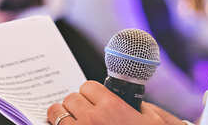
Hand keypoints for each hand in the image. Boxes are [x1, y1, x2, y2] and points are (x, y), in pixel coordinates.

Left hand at [47, 81, 185, 124]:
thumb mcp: (151, 121)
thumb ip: (137, 106)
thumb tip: (127, 99)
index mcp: (112, 106)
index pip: (88, 86)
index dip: (91, 94)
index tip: (95, 101)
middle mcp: (92, 118)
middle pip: (71, 98)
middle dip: (78, 105)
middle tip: (85, 114)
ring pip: (57, 112)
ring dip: (63, 116)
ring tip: (72, 122)